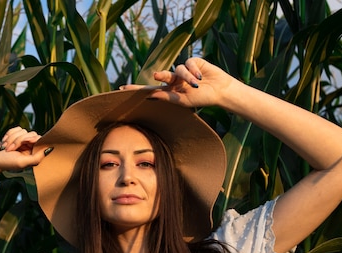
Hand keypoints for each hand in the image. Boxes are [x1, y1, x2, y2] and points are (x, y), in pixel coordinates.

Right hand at [0, 127, 50, 173]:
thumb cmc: (6, 163)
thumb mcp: (22, 162)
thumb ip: (37, 157)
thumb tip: (50, 149)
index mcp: (34, 154)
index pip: (38, 139)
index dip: (30, 139)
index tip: (25, 142)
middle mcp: (29, 147)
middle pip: (30, 134)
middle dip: (18, 140)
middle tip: (10, 149)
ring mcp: (22, 142)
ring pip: (22, 131)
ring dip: (12, 138)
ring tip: (6, 148)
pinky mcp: (15, 136)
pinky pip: (16, 129)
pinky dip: (9, 134)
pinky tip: (4, 143)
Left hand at [121, 57, 236, 107]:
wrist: (220, 91)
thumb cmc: (202, 98)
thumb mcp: (183, 100)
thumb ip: (166, 96)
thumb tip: (150, 94)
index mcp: (170, 92)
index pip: (150, 90)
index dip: (137, 89)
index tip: (121, 89)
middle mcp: (174, 80)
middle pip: (161, 76)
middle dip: (160, 76)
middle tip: (156, 76)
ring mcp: (182, 71)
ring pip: (178, 70)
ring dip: (187, 78)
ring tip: (197, 84)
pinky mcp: (192, 63)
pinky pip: (188, 64)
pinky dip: (194, 71)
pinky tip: (201, 77)